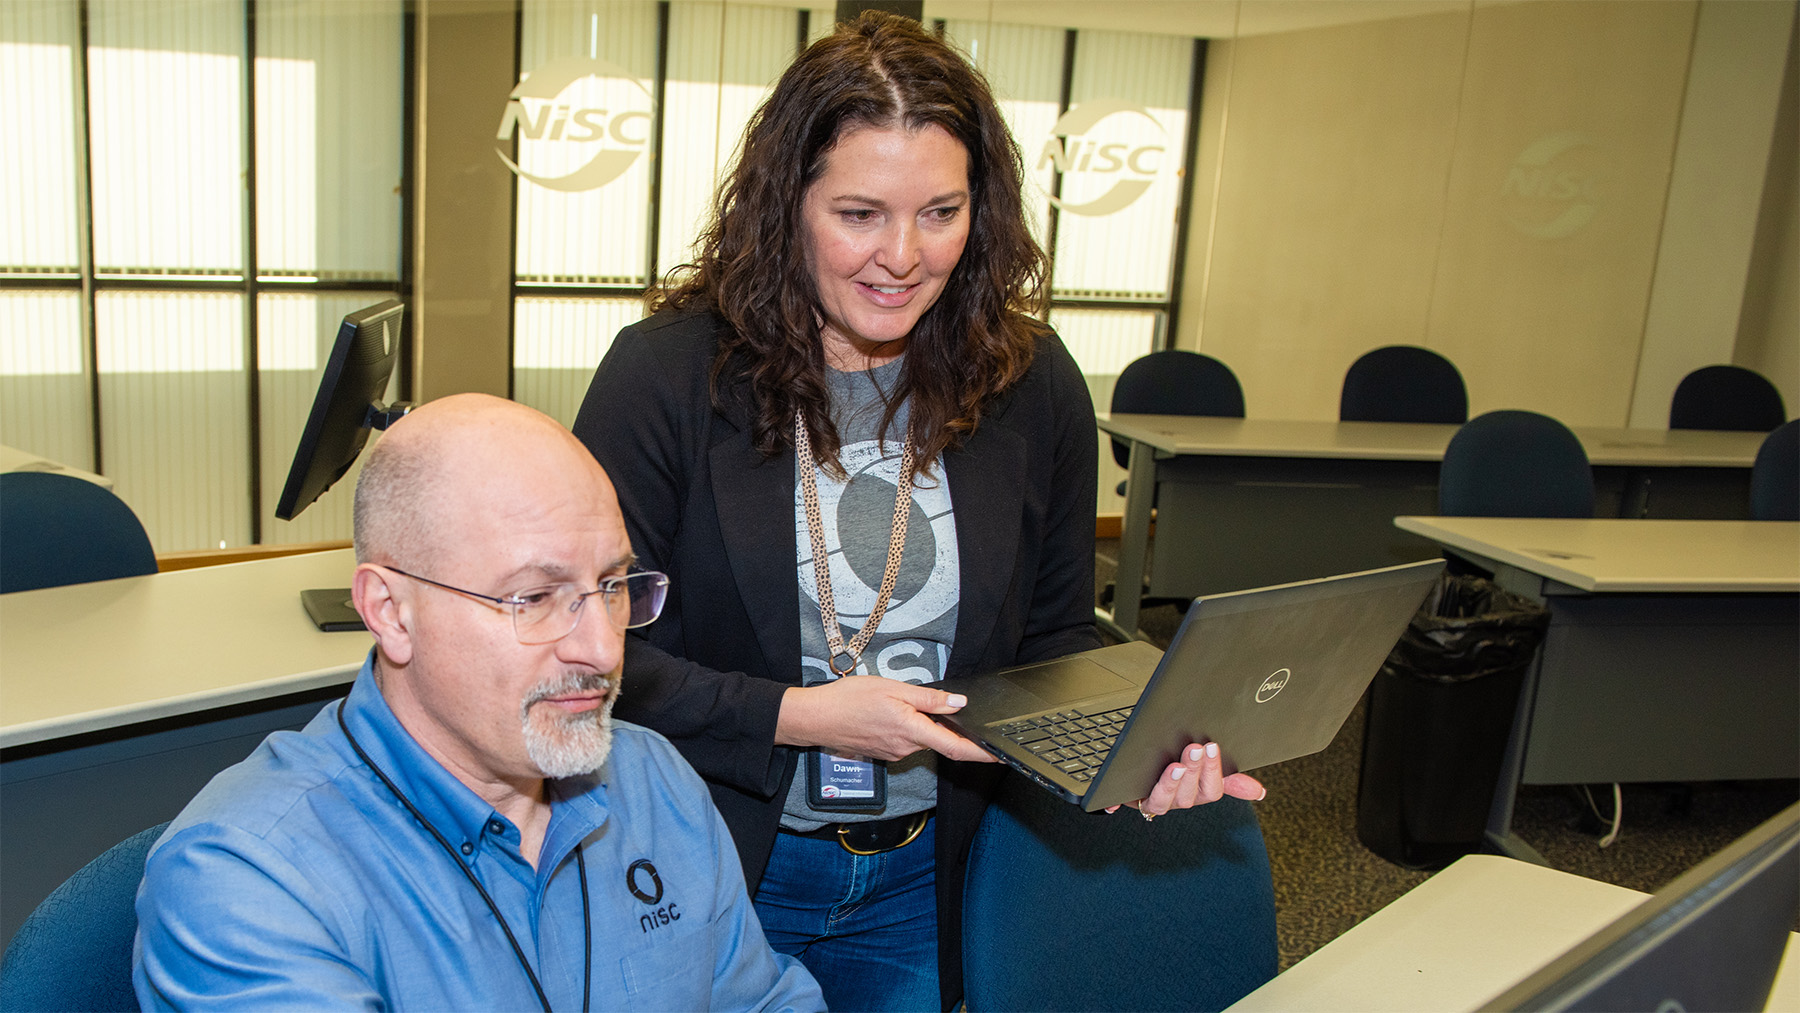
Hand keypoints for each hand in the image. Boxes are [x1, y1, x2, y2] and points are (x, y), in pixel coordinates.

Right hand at [775, 676, 998, 763]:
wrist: (815, 719)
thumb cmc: (848, 700)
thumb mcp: (892, 689)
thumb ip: (928, 699)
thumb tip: (959, 703)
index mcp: (912, 730)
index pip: (956, 747)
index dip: (982, 753)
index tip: (1000, 755)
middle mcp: (906, 748)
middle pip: (938, 739)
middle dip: (941, 723)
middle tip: (923, 700)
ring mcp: (895, 753)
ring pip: (920, 738)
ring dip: (919, 723)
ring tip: (894, 702)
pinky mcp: (885, 752)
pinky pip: (905, 740)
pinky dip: (906, 727)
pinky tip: (887, 713)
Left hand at [1105, 742, 1264, 815]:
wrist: (1141, 771)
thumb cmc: (1178, 768)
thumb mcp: (1205, 771)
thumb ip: (1230, 780)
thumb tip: (1259, 792)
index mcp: (1196, 794)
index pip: (1211, 791)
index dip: (1212, 771)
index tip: (1212, 747)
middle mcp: (1175, 801)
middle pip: (1188, 795)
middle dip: (1193, 772)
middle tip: (1194, 748)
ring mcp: (1151, 801)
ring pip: (1162, 801)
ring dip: (1169, 785)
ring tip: (1174, 766)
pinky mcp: (1127, 797)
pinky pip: (1120, 802)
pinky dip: (1115, 802)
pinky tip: (1113, 802)